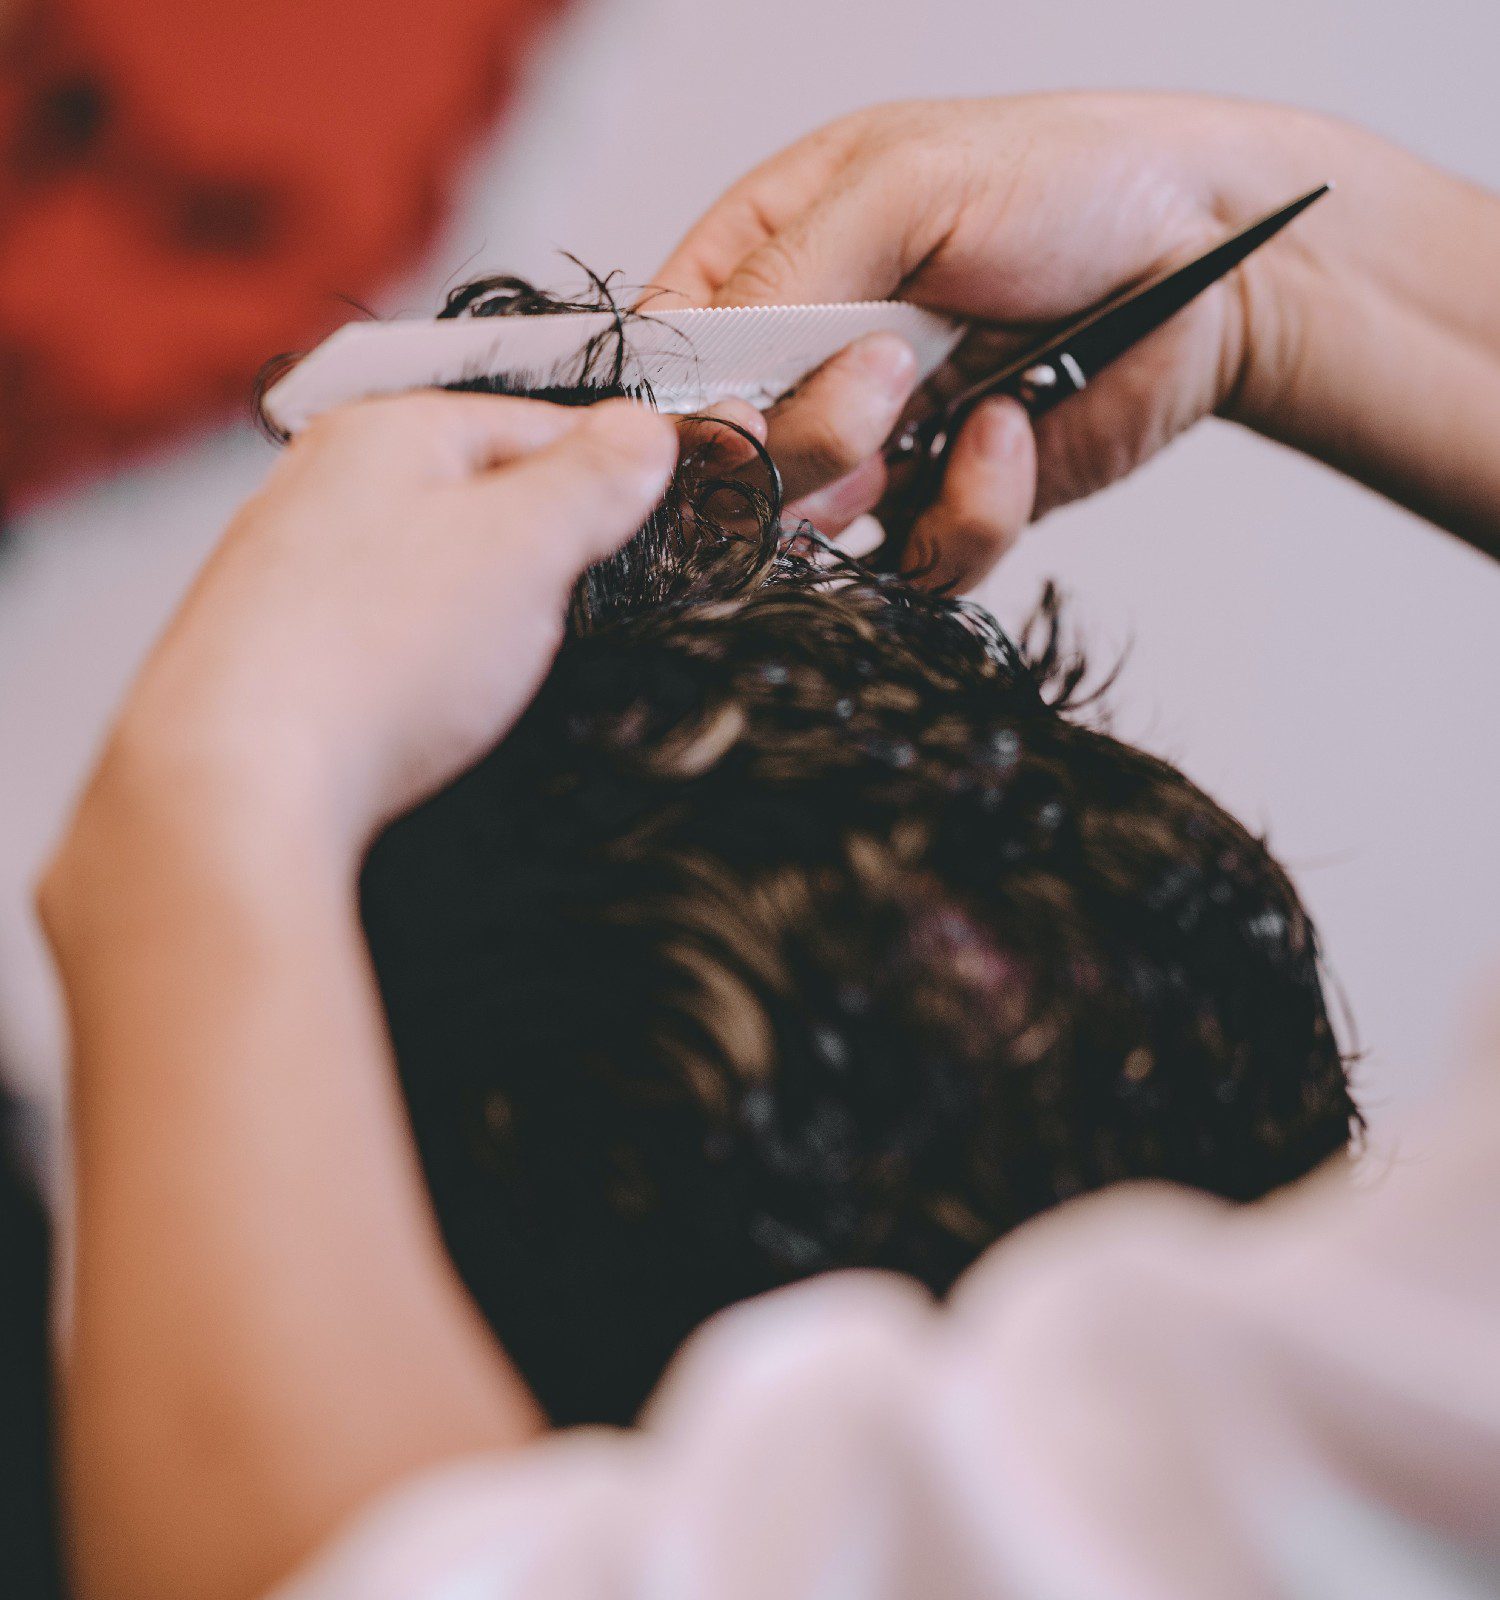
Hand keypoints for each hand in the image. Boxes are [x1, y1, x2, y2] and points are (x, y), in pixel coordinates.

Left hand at [89, 392, 677, 850]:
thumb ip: (591, 481)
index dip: (611, 469)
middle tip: (584, 606)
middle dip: (544, 548)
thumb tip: (641, 430)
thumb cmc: (379, 651)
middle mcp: (321, 482)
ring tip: (501, 665)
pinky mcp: (270, 650)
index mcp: (385, 431)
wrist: (236, 783)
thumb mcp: (524, 546)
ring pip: (427, 567)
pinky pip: (380, 631)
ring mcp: (286, 567)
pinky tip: (430, 702)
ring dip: (483, 609)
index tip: (661, 515)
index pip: (536, 421)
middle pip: (477, 494)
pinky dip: (422, 657)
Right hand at [651, 94, 1374, 586]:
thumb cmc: (1068, 182)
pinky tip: (1015, 431)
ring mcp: (875, 446)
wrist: (1212, 255)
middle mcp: (808, 364)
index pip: (666, 361)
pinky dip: (968, 512)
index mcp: (768, 261)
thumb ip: (786, 276)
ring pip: (811, 538)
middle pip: (727, 466)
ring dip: (880, 485)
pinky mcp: (947, 505)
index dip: (681, 409)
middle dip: (799, 445)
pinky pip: (918, 564)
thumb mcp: (907, 185)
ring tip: (962, 402)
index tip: (729, 421)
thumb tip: (697, 396)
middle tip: (883, 389)